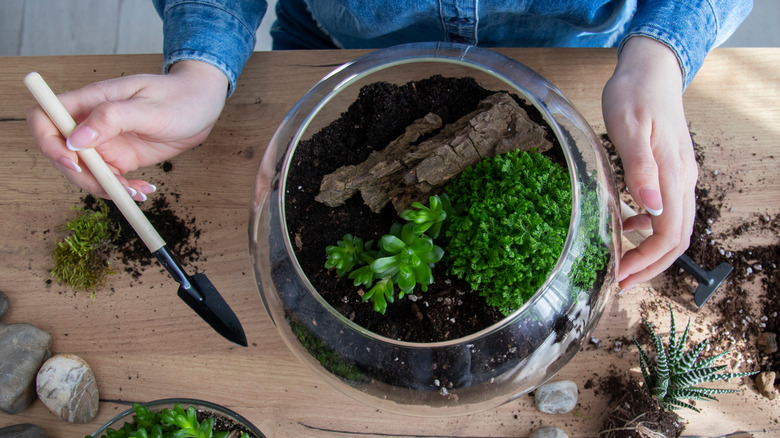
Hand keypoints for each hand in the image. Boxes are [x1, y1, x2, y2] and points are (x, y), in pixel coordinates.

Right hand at [26, 60, 228, 200]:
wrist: (203, 104)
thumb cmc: (179, 96)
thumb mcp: (148, 107)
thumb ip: (112, 119)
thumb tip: (76, 139)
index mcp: (90, 101)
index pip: (44, 118)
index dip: (47, 142)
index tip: (73, 162)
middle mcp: (91, 123)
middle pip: (62, 155)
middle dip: (84, 177)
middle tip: (116, 187)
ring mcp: (105, 143)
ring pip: (86, 173)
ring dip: (106, 189)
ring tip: (138, 192)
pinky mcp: (121, 158)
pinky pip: (110, 180)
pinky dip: (123, 190)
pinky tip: (144, 190)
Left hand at [602, 36, 697, 289]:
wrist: (651, 69)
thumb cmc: (635, 95)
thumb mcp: (630, 130)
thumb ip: (641, 170)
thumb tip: (651, 210)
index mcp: (674, 175)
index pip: (669, 235)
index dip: (647, 262)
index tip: (620, 277)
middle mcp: (682, 180)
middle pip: (676, 239)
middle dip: (649, 266)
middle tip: (619, 283)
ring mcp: (679, 175)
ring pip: (673, 227)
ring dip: (649, 251)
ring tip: (621, 264)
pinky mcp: (670, 170)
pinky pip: (666, 210)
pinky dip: (648, 227)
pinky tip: (624, 227)